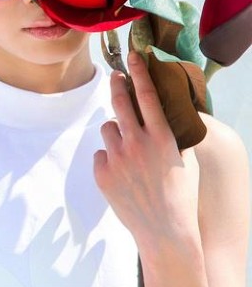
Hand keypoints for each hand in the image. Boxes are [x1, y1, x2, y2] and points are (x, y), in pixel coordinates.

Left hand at [94, 51, 200, 253]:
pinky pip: (101, 154)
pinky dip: (109, 159)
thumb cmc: (181, 197)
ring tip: (130, 153)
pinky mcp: (101, 173)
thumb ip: (173, 136)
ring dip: (115, 133)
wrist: (164, 231)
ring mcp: (116, 158)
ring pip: (107, 129)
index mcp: (161, 138)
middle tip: (114, 76)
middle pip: (118, 103)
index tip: (133, 55)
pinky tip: (124, 176)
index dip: (139, 73)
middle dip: (116, 85)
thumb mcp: (185, 161)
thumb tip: (167, 116)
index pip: (147, 96)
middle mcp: (137, 143)